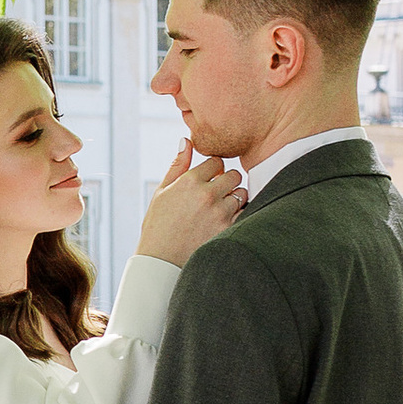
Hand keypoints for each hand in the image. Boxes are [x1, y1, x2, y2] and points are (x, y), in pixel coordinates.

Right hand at [134, 137, 247, 264]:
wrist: (161, 262)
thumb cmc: (158, 226)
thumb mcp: (161, 193)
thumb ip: (177, 165)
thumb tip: (187, 140)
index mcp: (189, 181)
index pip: (216, 161)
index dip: (213, 169)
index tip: (209, 178)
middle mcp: (206, 194)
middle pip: (233, 175)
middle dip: (227, 182)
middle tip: (216, 194)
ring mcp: (219, 212)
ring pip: (242, 193)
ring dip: (234, 198)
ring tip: (219, 210)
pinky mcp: (228, 229)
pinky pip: (244, 213)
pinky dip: (238, 214)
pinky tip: (224, 221)